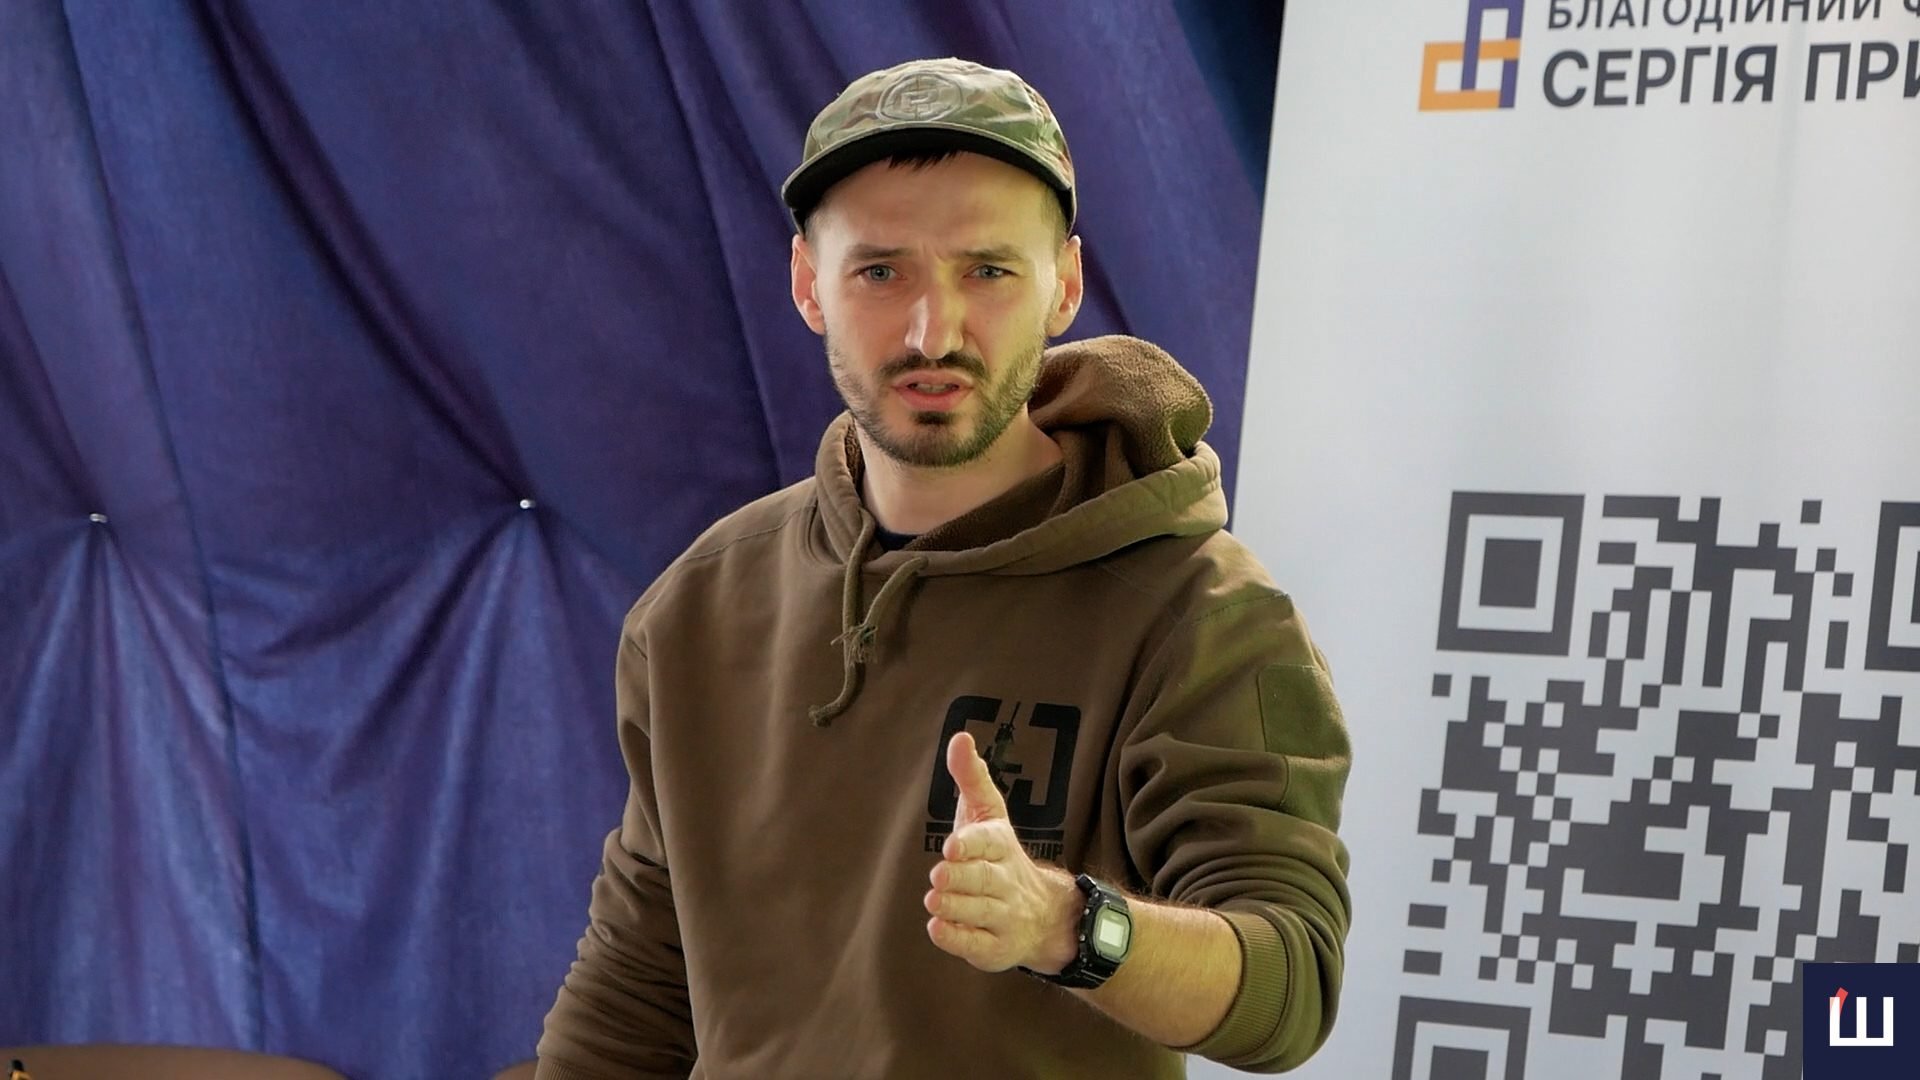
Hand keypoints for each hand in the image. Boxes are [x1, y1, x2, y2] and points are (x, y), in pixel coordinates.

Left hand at [925, 731, 1081, 973]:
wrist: (1044, 916)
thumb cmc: (998, 857)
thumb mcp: (988, 815)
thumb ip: (971, 778)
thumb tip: (960, 737)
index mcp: (1002, 846)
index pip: (990, 843)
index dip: (972, 845)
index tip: (952, 845)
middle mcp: (1007, 882)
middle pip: (985, 880)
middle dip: (962, 878)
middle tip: (939, 875)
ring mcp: (1004, 917)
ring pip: (981, 913)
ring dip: (956, 907)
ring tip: (934, 900)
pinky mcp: (996, 948)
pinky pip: (978, 945)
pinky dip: (958, 938)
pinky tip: (938, 928)